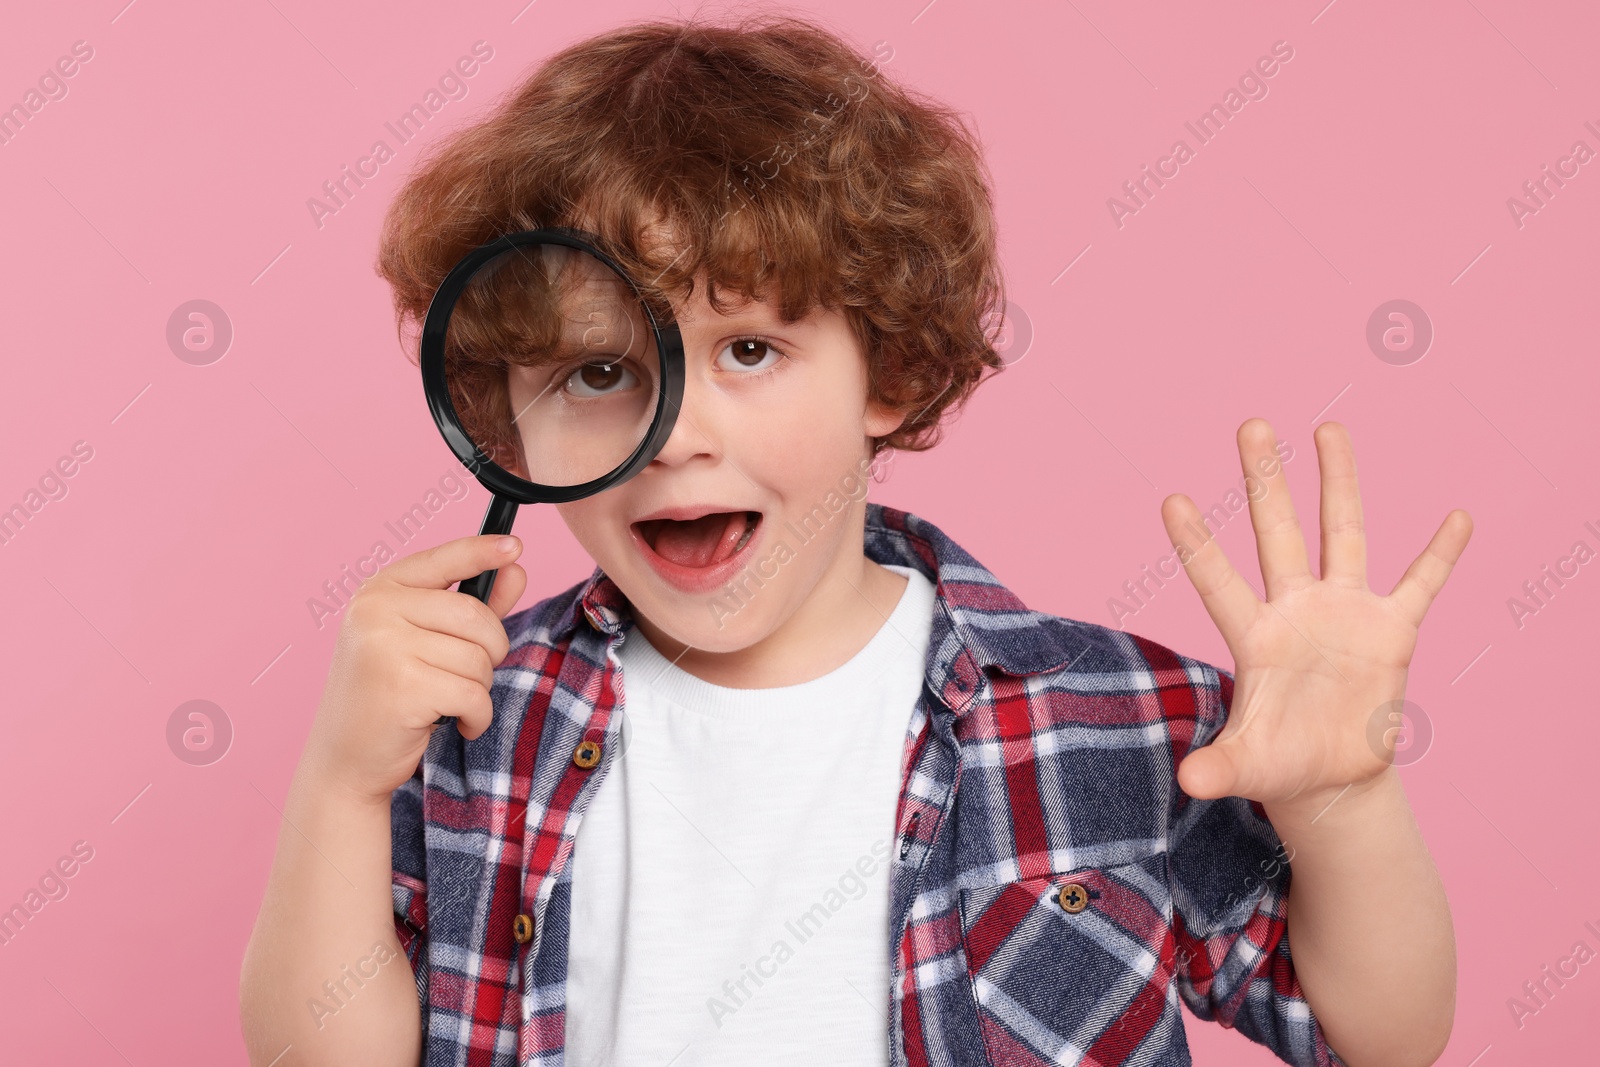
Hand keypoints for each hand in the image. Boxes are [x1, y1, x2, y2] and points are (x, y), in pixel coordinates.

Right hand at [303, 534, 526, 803]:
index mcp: (378, 591)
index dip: (482, 551)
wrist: (343, 762)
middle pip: (476, 616)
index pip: (442, 560)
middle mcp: (375, 611)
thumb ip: (472, 605)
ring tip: (446, 702)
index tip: (514, 545)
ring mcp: (385, 647)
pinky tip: (453, 723)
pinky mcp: (403, 687)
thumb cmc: (387, 697)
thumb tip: (516, 568)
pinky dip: (477, 717)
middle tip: (466, 676)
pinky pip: (475, 695)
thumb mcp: (424, 643)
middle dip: (490, 651)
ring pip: (479, 659)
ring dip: (479, 689)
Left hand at [1161, 419, 1471, 811]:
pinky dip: (1440, 554)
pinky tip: (1458, 517)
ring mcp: (1345, 613)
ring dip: (1339, 483)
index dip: (1197, 545)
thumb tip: (1188, 782)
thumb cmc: (1277, 762)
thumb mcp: (1247, 766)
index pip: (1218, 580)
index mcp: (1254, 635)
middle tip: (1250, 424)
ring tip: (1328, 427)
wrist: (1328, 775)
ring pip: (1343, 533)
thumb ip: (1218, 767)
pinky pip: (1420, 584)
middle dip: (1265, 481)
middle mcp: (1296, 609)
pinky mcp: (1392, 631)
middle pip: (1277, 532)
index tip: (1171, 498)